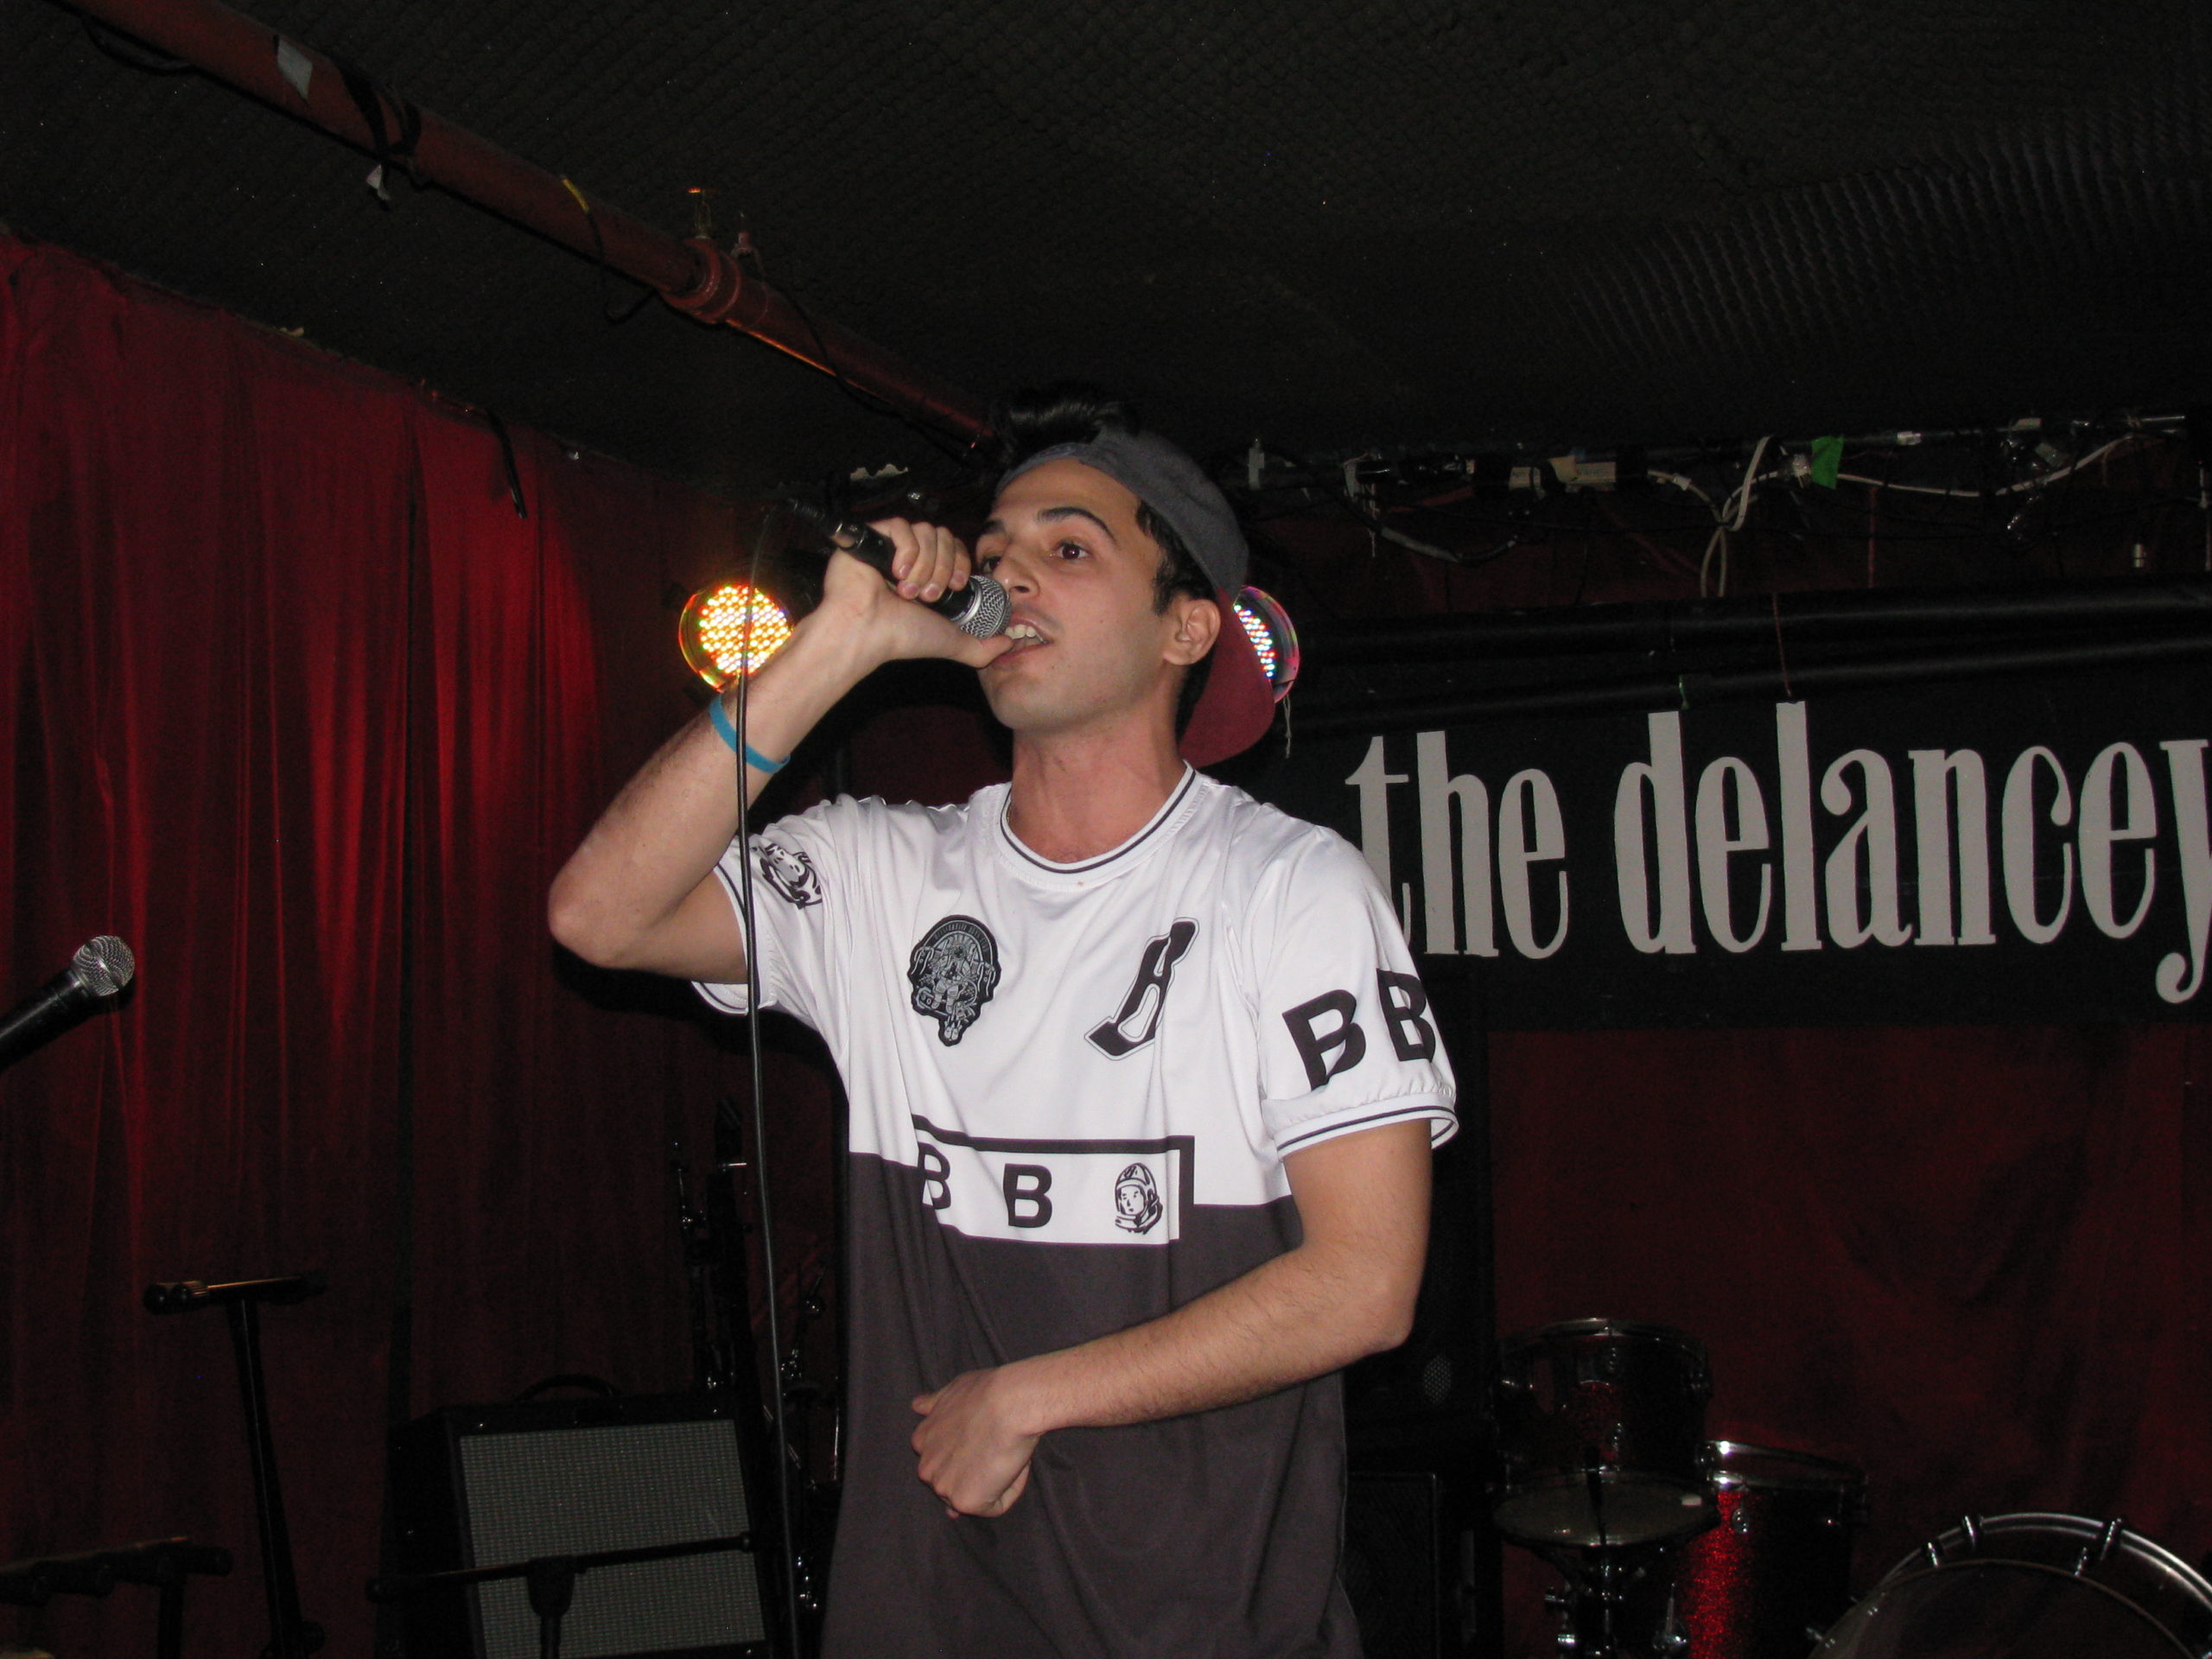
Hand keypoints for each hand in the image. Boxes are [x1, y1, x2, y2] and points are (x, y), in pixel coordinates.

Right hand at [813, 519, 1011, 673]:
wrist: (867, 631)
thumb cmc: (901, 637)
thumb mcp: (952, 642)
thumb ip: (982, 646)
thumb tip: (1009, 641)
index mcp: (928, 574)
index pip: (956, 549)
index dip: (961, 564)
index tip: (955, 586)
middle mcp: (910, 558)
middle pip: (945, 536)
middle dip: (943, 568)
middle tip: (930, 596)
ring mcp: (890, 545)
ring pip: (926, 531)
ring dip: (925, 565)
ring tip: (909, 590)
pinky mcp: (872, 536)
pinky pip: (902, 525)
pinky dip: (906, 550)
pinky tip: (895, 574)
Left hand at [911, 1366, 1039, 1517]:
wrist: (1009, 1402)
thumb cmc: (988, 1391)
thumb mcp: (953, 1391)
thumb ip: (934, 1404)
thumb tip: (916, 1405)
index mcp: (921, 1441)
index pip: (945, 1462)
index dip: (971, 1454)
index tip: (987, 1438)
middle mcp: (925, 1467)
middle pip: (957, 1483)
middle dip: (979, 1472)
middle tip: (997, 1446)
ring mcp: (942, 1486)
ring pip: (977, 1496)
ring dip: (996, 1481)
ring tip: (1005, 1452)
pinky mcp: (964, 1501)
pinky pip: (995, 1506)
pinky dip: (1010, 1491)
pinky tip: (1012, 1465)